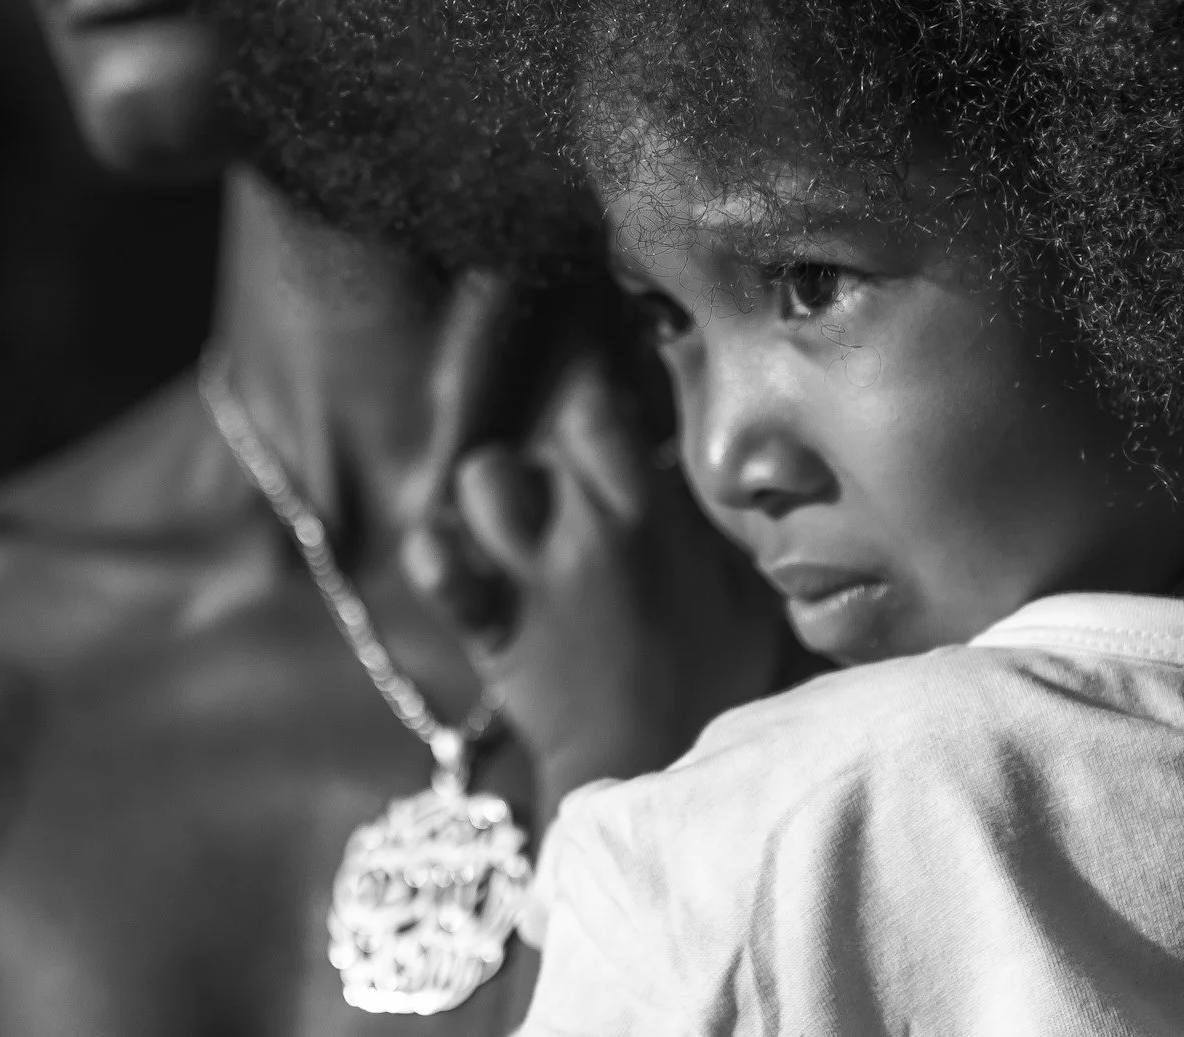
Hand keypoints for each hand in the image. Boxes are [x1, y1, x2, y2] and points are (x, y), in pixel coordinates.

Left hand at [402, 282, 790, 823]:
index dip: (599, 409)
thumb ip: (724, 532)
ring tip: (518, 515)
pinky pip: (438, 567)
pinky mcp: (490, 624)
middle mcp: (585, 532)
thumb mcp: (746, 597)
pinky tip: (448, 553)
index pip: (601, 414)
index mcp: (651, 519)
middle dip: (560, 456)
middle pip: (545, 440)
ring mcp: (530, 575)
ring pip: (484, 479)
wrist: (657, 774)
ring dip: (497, 490)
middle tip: (578, 488)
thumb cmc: (716, 684)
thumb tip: (710, 479)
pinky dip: (436, 553)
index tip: (610, 426)